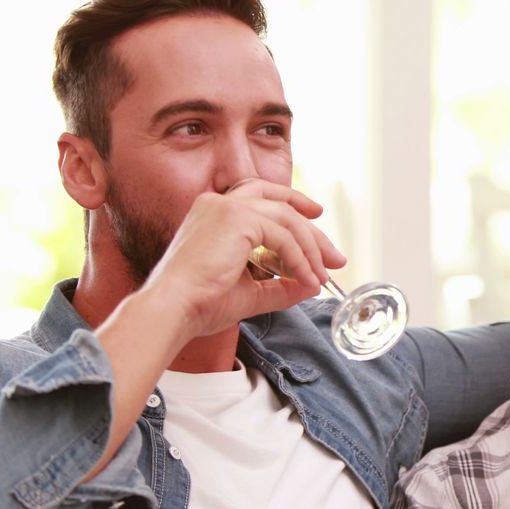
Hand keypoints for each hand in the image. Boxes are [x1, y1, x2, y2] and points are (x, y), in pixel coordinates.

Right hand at [141, 179, 345, 340]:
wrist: (173, 310)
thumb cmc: (200, 304)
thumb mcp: (249, 292)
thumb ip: (280, 286)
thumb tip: (311, 286)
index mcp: (215, 213)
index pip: (264, 199)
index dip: (294, 206)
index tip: (317, 221)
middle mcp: (219, 202)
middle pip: (281, 204)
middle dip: (313, 231)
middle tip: (336, 258)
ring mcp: (227, 207)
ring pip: (287, 219)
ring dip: (311, 249)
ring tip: (321, 276)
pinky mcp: (237, 218)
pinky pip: (284, 236)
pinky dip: (300, 258)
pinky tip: (306, 278)